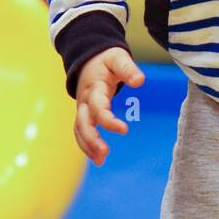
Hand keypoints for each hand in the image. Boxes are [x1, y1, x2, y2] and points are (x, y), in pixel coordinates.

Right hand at [74, 48, 144, 165]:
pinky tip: (97, 158)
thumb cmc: (106, 59)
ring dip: (87, 146)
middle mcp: (84, 100)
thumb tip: (139, 81)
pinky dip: (86, 145)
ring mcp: (81, 108)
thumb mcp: (118, 58)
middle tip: (104, 153)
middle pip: (83, 122)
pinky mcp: (83, 113)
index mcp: (94, 88)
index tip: (124, 130)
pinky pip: (80, 131)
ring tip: (100, 161)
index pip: (98, 107)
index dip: (108, 121)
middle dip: (91, 139)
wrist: (88, 58)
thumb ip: (128, 69)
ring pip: (79, 129)